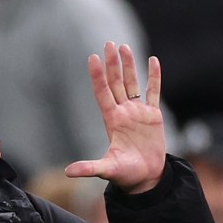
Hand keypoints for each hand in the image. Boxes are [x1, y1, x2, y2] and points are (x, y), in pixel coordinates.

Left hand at [64, 42, 165, 193]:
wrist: (147, 178)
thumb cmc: (126, 175)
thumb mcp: (107, 170)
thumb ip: (90, 168)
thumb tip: (69, 172)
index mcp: (112, 121)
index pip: (103, 93)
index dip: (97, 76)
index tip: (92, 58)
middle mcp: (123, 113)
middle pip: (116, 83)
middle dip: (112, 64)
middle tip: (108, 43)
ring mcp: (138, 113)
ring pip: (132, 83)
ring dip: (129, 66)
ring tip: (124, 47)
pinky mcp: (154, 116)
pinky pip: (153, 92)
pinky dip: (154, 77)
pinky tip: (152, 60)